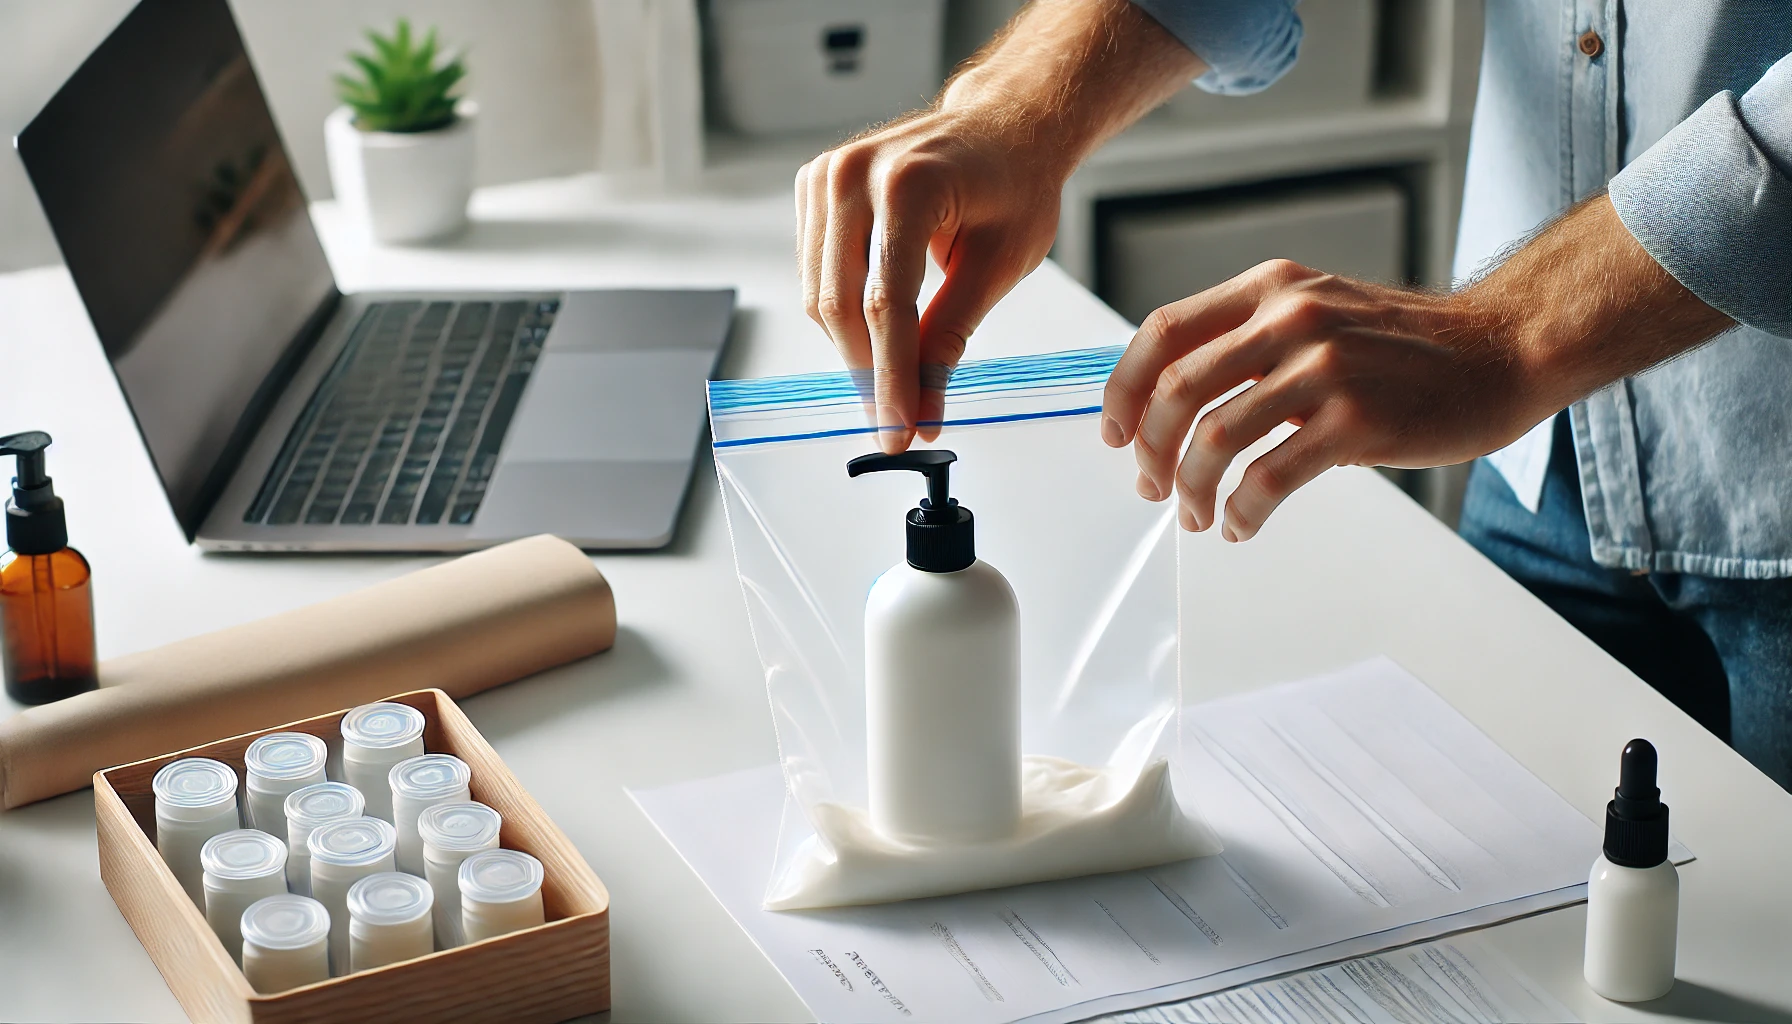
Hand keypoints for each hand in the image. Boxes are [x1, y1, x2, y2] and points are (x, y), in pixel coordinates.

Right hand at [796, 108, 1065, 451]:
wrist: (1001, 126)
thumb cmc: (1013, 184)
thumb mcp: (999, 265)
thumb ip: (952, 336)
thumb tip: (922, 408)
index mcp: (908, 185)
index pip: (885, 304)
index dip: (891, 377)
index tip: (899, 429)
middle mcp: (853, 174)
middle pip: (840, 304)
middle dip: (869, 374)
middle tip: (896, 424)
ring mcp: (825, 176)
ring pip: (819, 296)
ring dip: (853, 350)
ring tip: (891, 385)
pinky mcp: (813, 186)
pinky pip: (814, 273)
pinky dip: (842, 314)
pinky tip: (876, 334)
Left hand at [1100, 194, 1732, 540]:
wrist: (1503, 351)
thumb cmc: (1406, 347)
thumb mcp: (1317, 313)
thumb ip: (1249, 341)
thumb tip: (1174, 400)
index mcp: (1270, 289)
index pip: (1163, 333)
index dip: (1124, 389)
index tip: (1114, 433)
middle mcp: (1289, 318)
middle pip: (1177, 391)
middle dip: (1149, 451)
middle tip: (1150, 487)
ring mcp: (1323, 368)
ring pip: (1214, 439)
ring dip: (1192, 489)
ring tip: (1199, 516)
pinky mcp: (1355, 421)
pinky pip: (1268, 478)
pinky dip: (1241, 511)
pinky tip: (1242, 525)